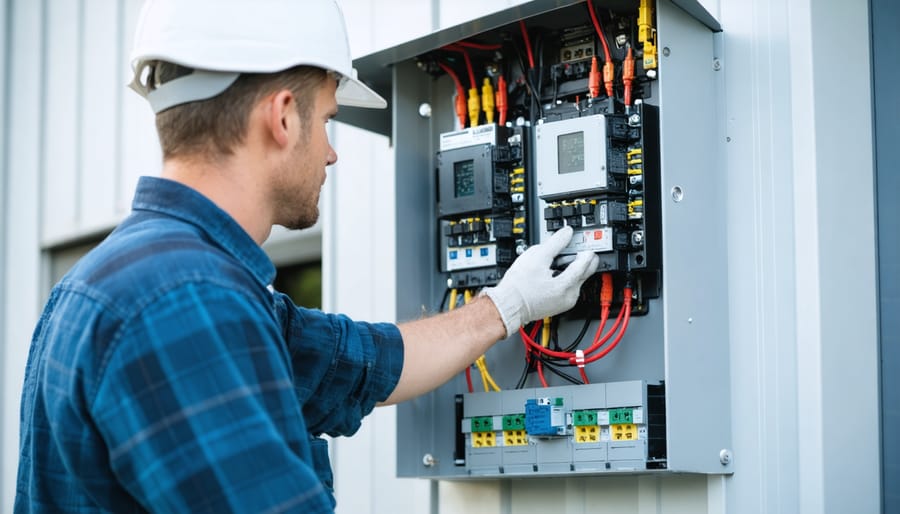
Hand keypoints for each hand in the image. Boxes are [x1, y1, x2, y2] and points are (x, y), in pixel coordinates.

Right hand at [482, 226, 598, 336]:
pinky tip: (549, 274)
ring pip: (576, 279)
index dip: (586, 249)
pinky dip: (562, 278)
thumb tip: (566, 233)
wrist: (507, 305)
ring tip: (552, 264)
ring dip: (569, 268)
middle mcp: (570, 296)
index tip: (585, 242)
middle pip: (585, 272)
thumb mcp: (537, 256)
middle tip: (569, 250)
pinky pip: (567, 287)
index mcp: (567, 285)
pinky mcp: (559, 304)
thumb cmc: (518, 286)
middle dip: (578, 259)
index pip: (586, 263)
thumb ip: (556, 242)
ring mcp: (565, 301)